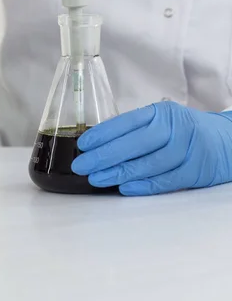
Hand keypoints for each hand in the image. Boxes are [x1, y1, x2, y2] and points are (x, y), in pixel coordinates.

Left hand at [72, 102, 231, 195]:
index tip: (83, 145)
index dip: (103, 134)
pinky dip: (143, 185)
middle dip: (104, 156)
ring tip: (97, 179)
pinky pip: (165, 180)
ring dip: (119, 173)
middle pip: (135, 143)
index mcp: (161, 112)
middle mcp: (174, 127)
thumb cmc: (184, 132)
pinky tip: (124, 188)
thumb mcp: (162, 122)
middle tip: (82, 166)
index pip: (127, 122)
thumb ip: (135, 131)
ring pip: (148, 164)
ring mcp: (186, 149)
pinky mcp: (195, 170)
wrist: (226, 142)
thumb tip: (98, 146)